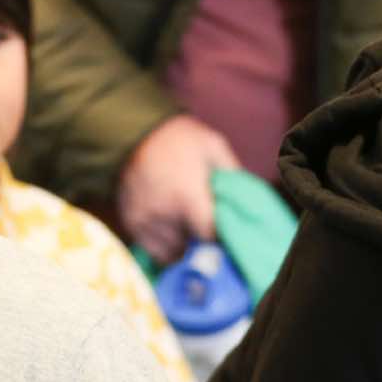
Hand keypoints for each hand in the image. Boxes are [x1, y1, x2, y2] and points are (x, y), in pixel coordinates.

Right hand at [116, 114, 238, 263]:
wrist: (135, 130)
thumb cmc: (182, 139)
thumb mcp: (215, 148)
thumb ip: (234, 177)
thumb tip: (251, 204)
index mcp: (186, 197)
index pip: (209, 237)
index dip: (221, 237)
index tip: (226, 231)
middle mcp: (162, 213)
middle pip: (191, 246)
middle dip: (202, 241)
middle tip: (208, 226)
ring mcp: (143, 220)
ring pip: (173, 251)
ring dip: (184, 245)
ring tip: (188, 224)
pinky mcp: (131, 224)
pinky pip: (154, 250)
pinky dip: (166, 246)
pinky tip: (174, 230)